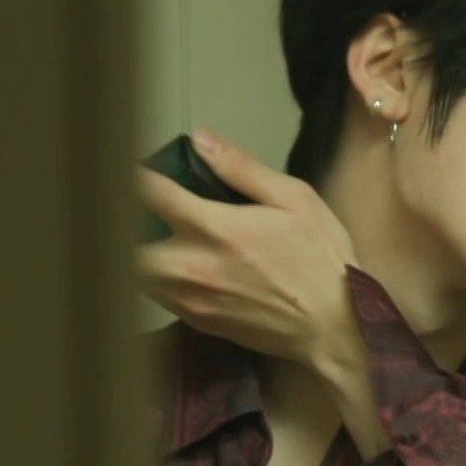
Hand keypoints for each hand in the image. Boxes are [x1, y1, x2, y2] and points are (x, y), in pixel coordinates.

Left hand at [137, 129, 366, 375]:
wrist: (336, 326)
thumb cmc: (321, 260)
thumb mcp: (295, 199)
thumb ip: (243, 168)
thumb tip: (201, 140)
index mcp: (218, 228)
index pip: (152, 193)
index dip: (137, 175)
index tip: (137, 169)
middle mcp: (196, 266)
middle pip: (128, 240)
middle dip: (129, 220)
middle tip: (141, 207)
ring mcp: (193, 298)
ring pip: (137, 272)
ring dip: (140, 251)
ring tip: (158, 236)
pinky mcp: (199, 321)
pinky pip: (159, 295)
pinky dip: (158, 278)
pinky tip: (181, 266)